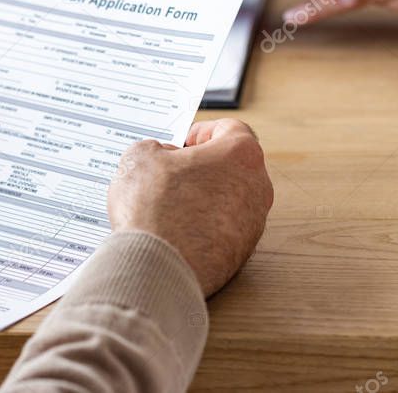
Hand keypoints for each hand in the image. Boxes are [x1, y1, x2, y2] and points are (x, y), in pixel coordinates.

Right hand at [108, 119, 272, 295]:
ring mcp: (253, 223)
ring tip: (168, 205)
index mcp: (241, 154)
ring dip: (203, 198)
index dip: (202, 132)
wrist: (157, 269)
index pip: (230, 130)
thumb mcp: (140, 157)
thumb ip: (157, 148)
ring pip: (229, 200)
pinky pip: (223, 230)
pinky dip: (203, 227)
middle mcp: (257, 187)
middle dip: (202, 167)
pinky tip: (175, 231)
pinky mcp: (242, 253)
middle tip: (171, 173)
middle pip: (232, 166)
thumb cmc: (154, 210)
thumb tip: (164, 159)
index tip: (184, 144)